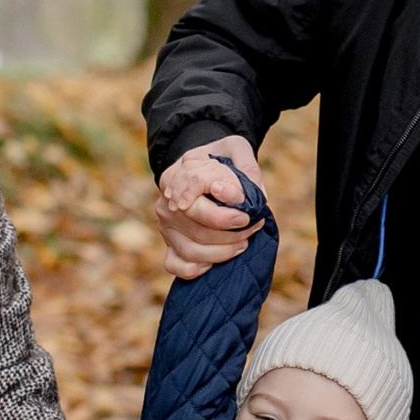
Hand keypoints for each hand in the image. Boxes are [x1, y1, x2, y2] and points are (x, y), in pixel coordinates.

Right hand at [155, 135, 263, 278]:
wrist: (205, 169)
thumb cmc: (222, 159)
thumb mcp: (237, 150)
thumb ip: (246, 167)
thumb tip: (244, 198)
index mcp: (181, 173)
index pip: (196, 188)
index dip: (223, 206)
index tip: (246, 214)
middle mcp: (168, 200)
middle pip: (196, 225)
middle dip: (230, 233)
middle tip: (252, 227)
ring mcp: (166, 224)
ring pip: (190, 249)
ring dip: (221, 252)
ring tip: (242, 244)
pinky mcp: (169, 243)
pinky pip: (174, 264)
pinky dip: (195, 269)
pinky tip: (214, 263)